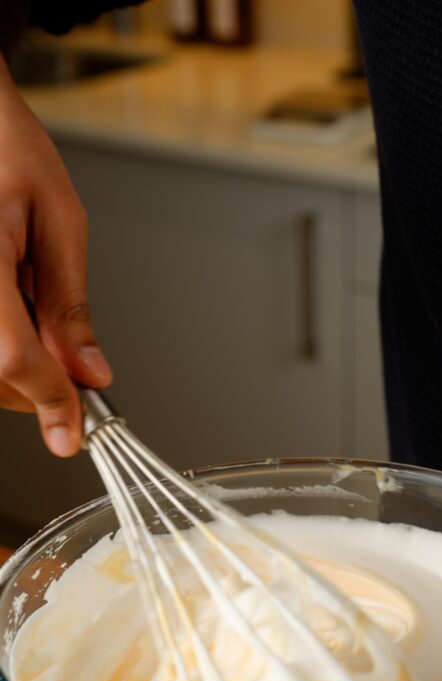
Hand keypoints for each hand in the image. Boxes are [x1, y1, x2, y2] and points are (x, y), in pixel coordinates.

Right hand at [0, 54, 111, 455]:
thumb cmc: (4, 145)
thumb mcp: (59, 220)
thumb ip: (71, 305)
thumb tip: (90, 372)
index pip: (13, 356)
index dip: (49, 400)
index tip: (74, 432)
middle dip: (37, 390)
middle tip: (73, 372)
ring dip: (14, 373)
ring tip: (32, 316)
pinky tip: (12, 316)